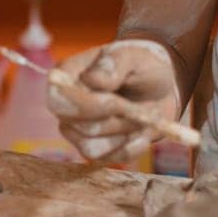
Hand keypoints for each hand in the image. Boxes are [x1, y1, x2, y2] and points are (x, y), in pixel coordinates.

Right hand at [48, 39, 181, 164]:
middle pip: (75, 126)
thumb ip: (114, 64)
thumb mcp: (134, 57)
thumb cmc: (142, 66)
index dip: (87, 105)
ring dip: (125, 135)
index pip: (58, 96)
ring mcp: (75, 128)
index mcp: (66, 75)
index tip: (119, 102)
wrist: (160, 87)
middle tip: (143, 110)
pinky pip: (105, 159)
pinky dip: (131, 149)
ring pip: (90, 147)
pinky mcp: (93, 147)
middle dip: (115, 122)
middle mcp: (64, 104)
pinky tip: (144, 134)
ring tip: (146, 119)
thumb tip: (94, 80)